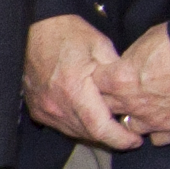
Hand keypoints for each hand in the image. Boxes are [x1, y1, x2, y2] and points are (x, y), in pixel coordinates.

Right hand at [24, 14, 141, 151]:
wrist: (33, 28)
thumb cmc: (68, 34)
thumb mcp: (101, 46)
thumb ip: (118, 73)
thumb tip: (134, 94)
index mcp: (74, 89)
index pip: (100, 128)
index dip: (120, 139)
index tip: (136, 140)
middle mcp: (57, 105)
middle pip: (89, 135)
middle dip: (111, 137)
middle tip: (128, 131)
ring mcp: (44, 109)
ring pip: (76, 133)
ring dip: (95, 132)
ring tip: (110, 123)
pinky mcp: (37, 109)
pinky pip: (62, 126)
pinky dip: (78, 126)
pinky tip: (88, 116)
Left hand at [107, 25, 169, 144]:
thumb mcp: (145, 41)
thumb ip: (130, 59)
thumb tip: (126, 65)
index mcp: (120, 79)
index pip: (96, 84)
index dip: (101, 79)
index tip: (106, 76)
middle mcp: (132, 103)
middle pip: (108, 108)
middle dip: (111, 100)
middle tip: (121, 92)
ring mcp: (153, 120)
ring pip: (130, 127)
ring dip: (133, 118)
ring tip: (142, 107)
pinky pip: (157, 139)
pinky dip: (158, 131)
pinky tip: (163, 119)